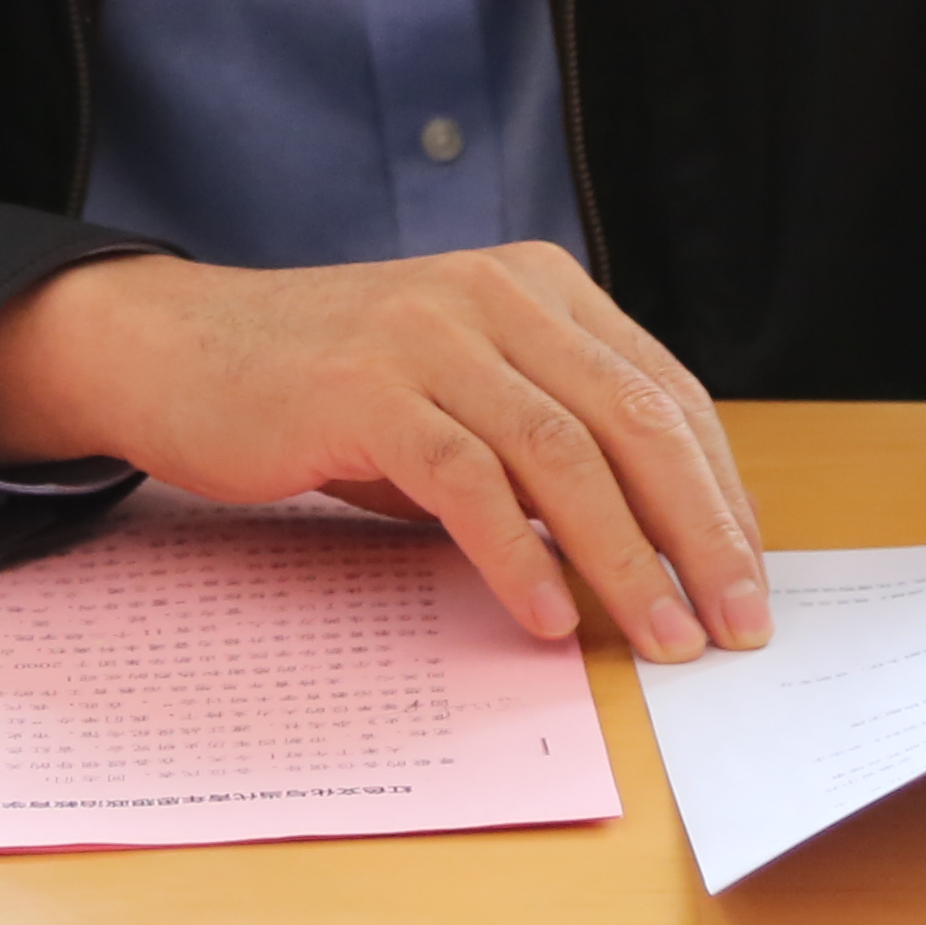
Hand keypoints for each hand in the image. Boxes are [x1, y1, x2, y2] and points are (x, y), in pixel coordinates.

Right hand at [0, 245, 769, 658]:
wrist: (174, 349)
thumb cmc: (322, 389)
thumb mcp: (455, 394)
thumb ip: (542, 443)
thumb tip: (647, 547)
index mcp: (539, 287)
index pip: (665, 392)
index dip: (719, 492)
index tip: (750, 577)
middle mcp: (497, 294)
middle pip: (636, 421)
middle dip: (702, 533)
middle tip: (739, 625)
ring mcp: (431, 335)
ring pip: (565, 454)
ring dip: (628, 558)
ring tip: (665, 637)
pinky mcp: (366, 388)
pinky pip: (469, 479)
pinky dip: (518, 556)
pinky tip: (551, 616)